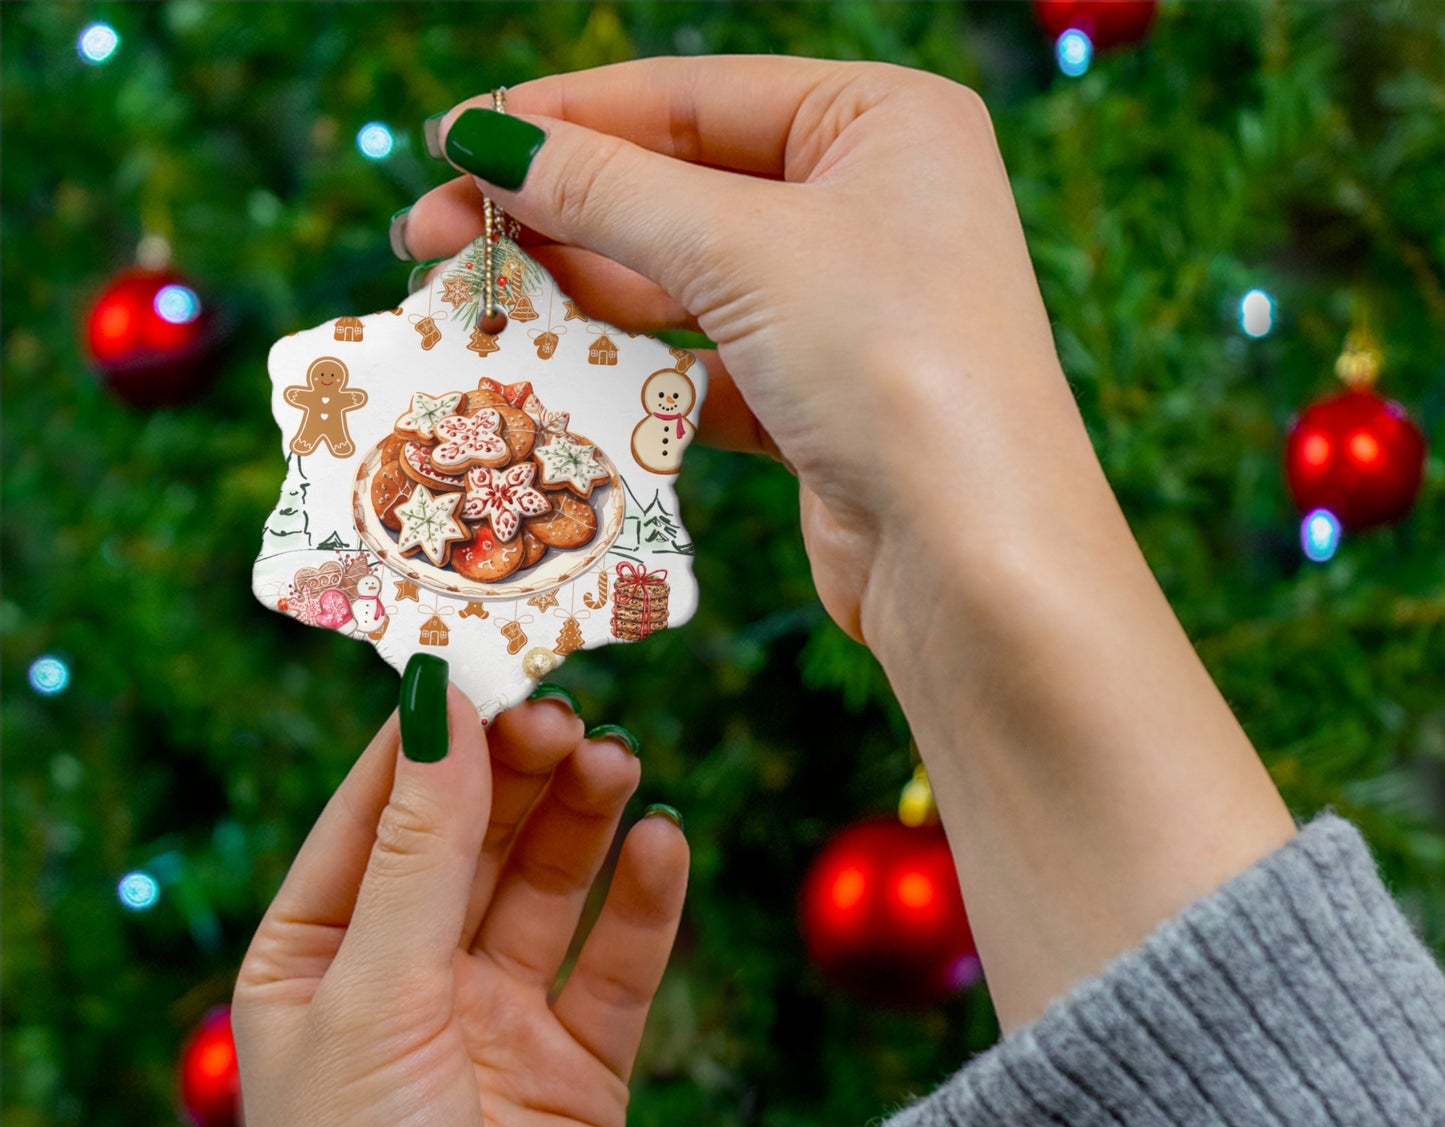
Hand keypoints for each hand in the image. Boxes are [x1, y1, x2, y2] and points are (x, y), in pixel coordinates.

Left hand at [232, 687, 686, 1126]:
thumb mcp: (377, 1000)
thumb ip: (420, 852)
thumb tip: (440, 703)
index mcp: (320, 957)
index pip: (378, 809)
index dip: (432, 732)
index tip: (487, 650)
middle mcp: (409, 978)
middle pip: (474, 836)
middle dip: (519, 770)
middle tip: (569, 709)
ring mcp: (498, 1021)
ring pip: (549, 886)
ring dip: (584, 820)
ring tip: (619, 762)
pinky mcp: (580, 1067)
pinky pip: (617, 962)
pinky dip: (644, 902)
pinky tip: (665, 844)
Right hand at [402, 58, 1294, 1035]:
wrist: (975, 560)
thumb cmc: (893, 363)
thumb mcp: (743, 250)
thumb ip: (608, 190)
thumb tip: (487, 139)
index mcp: (882, 122)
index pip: (691, 96)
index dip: (563, 118)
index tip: (451, 143)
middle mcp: (870, 204)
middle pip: (679, 188)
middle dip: (554, 212)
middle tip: (431, 238)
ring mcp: (845, 308)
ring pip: (683, 282)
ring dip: (579, 292)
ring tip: (472, 301)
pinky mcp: (817, 400)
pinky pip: (702, 363)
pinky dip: (631, 368)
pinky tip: (552, 370)